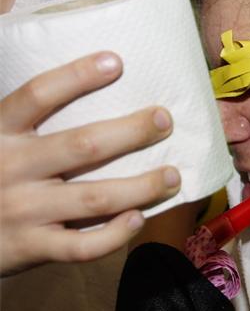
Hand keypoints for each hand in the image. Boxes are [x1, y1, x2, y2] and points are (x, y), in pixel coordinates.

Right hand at [0, 52, 180, 275]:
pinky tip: (137, 219)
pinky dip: (114, 235)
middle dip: (131, 131)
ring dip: (142, 186)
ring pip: (95, 196)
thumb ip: (29, 125)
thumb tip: (97, 84)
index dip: (77, 76)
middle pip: (83, 145)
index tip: (116, 62)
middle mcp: (10, 168)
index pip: (37, 95)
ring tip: (173, 176)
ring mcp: (21, 211)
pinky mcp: (29, 248)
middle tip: (164, 120)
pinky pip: (81, 246)